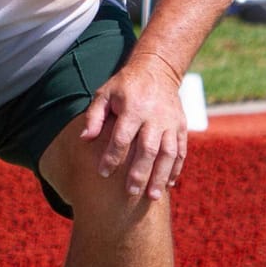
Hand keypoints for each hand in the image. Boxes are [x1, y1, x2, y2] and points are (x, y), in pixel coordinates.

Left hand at [79, 54, 186, 199]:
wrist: (157, 70)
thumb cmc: (125, 86)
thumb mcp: (105, 93)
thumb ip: (94, 116)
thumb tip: (84, 139)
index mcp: (133, 108)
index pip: (122, 137)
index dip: (112, 156)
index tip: (103, 173)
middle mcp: (154, 116)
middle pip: (148, 149)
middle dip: (139, 172)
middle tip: (130, 193)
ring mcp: (170, 122)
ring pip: (168, 153)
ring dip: (161, 176)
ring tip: (153, 197)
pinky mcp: (181, 126)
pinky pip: (181, 150)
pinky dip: (176, 168)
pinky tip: (170, 184)